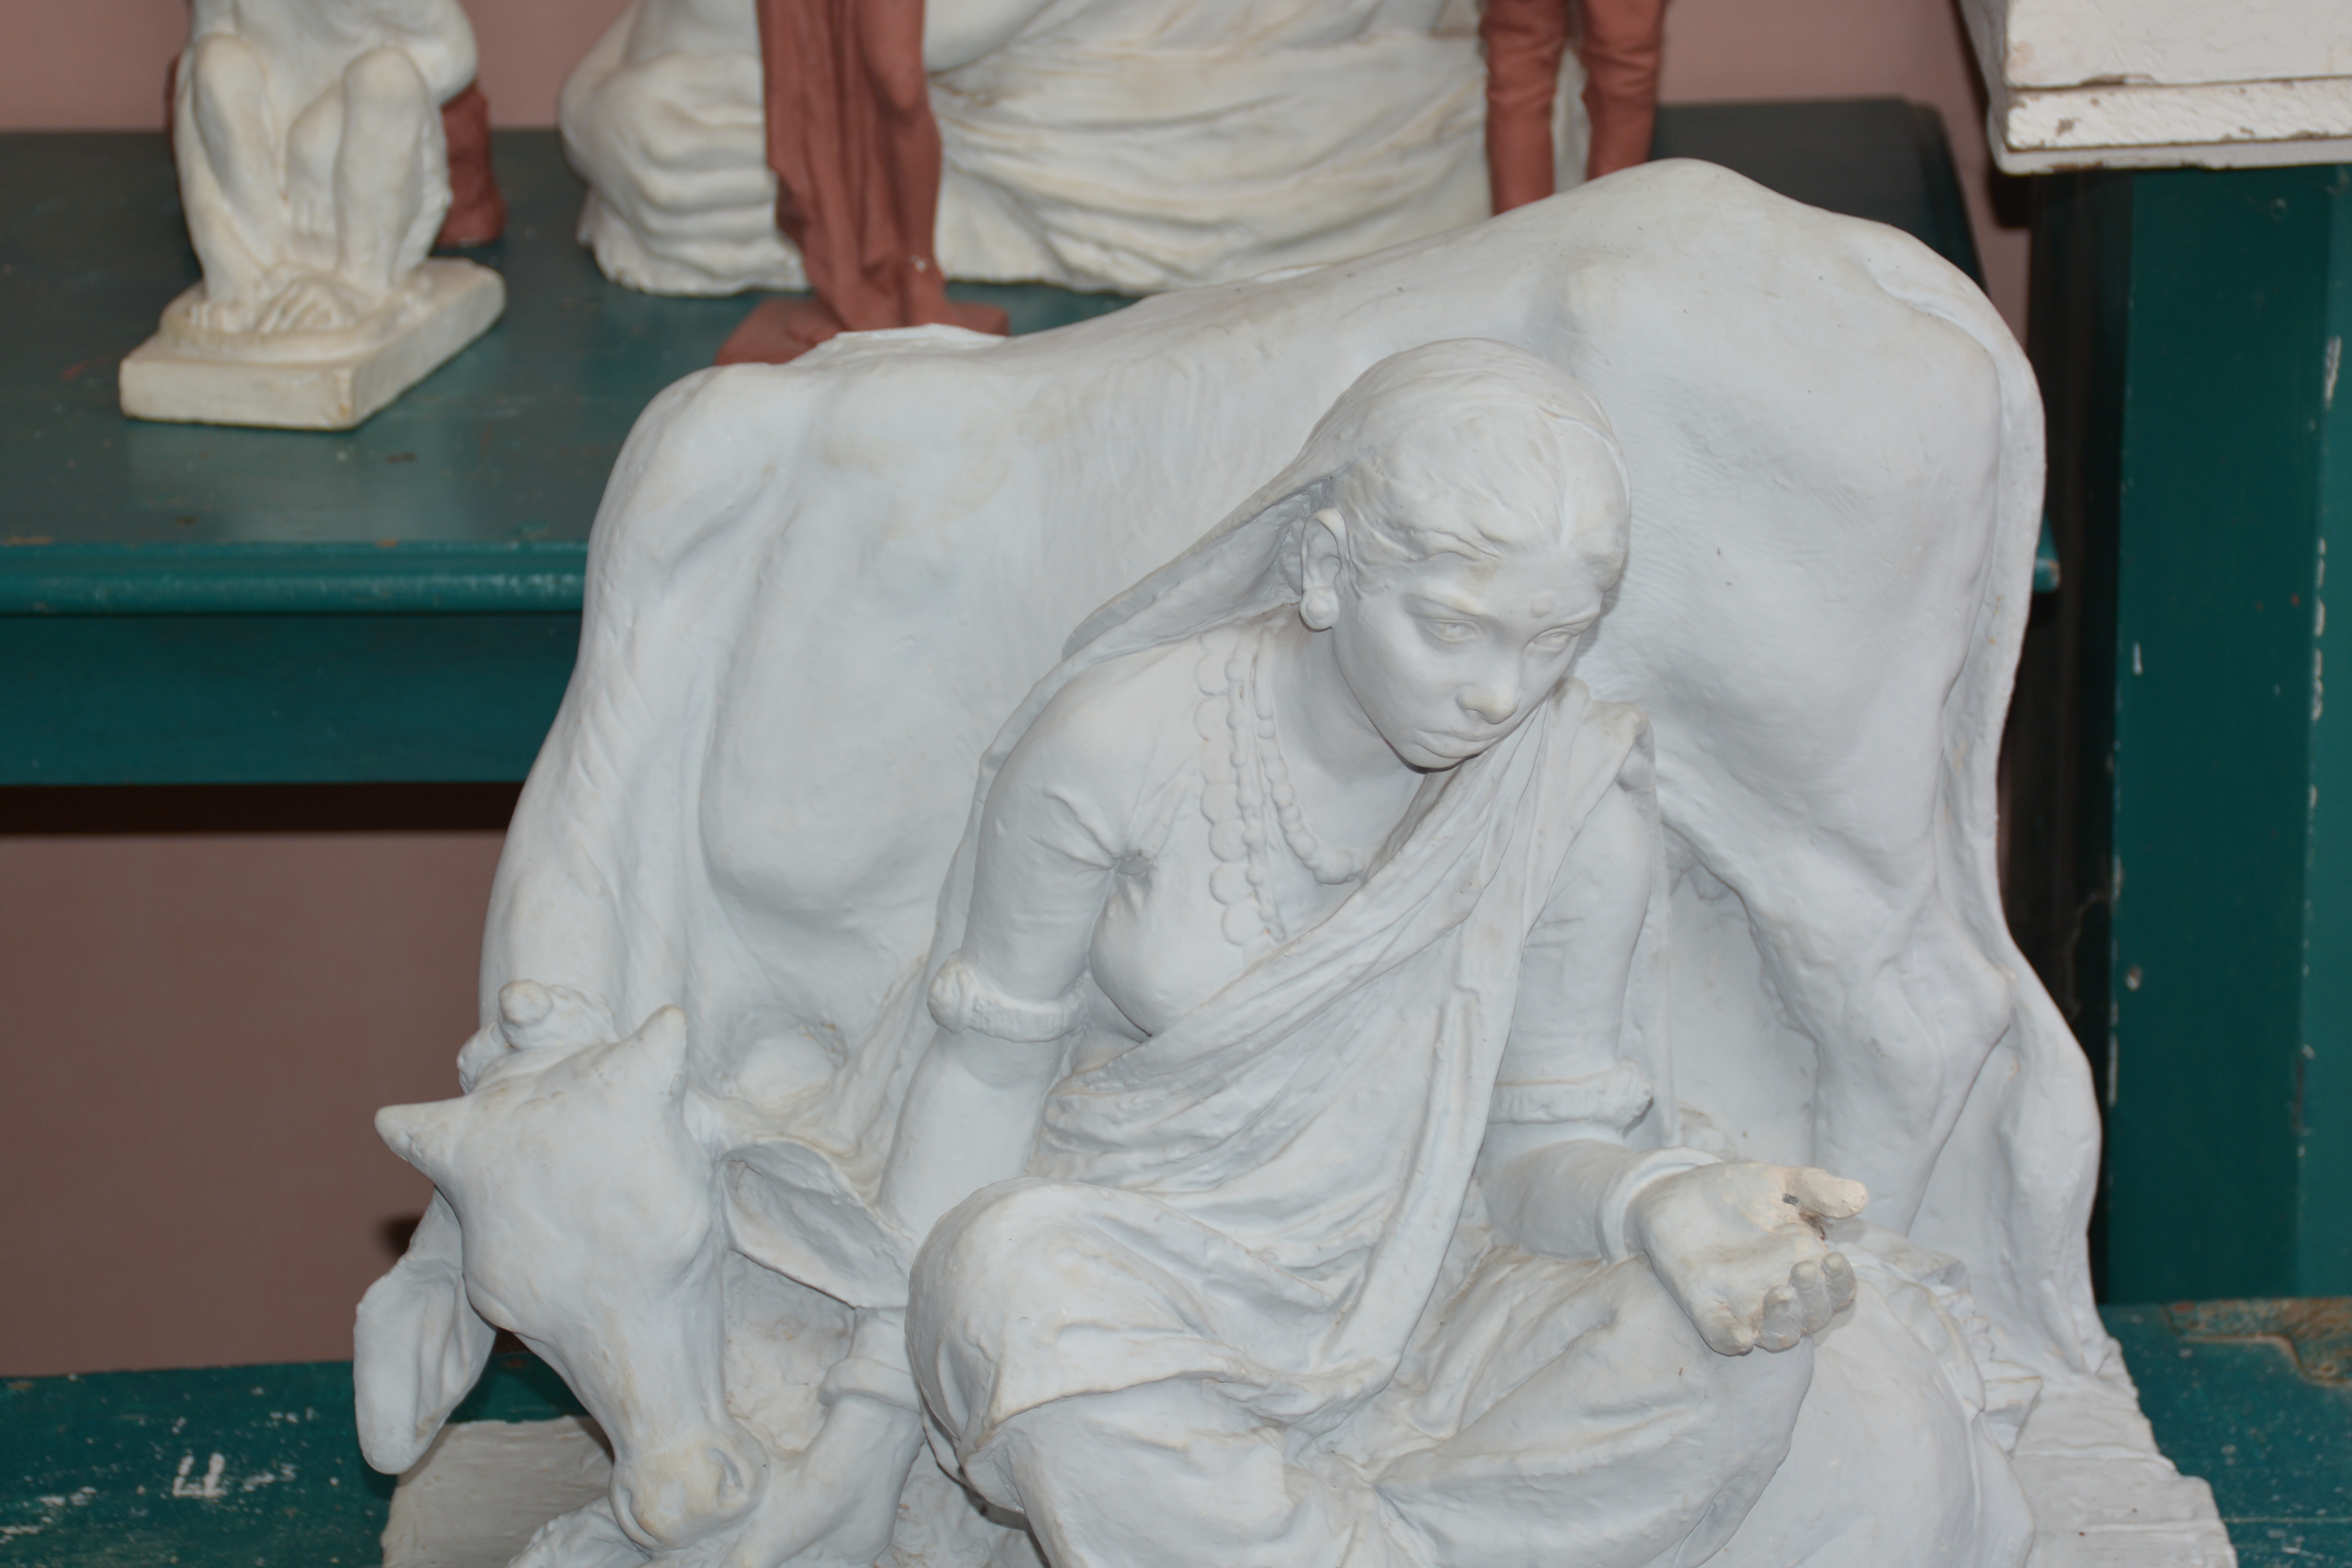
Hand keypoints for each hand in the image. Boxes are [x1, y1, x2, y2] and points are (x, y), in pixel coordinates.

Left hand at [1626, 1161, 1865, 1354]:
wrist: (1675, 1191)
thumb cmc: (1736, 1191)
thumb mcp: (1778, 1183)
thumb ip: (1817, 1189)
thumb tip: (1860, 1196)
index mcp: (1805, 1264)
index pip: (1837, 1289)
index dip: (1841, 1282)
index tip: (1833, 1258)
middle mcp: (1779, 1291)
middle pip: (1813, 1315)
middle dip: (1815, 1298)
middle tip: (1804, 1268)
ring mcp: (1741, 1302)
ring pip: (1777, 1334)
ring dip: (1784, 1322)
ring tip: (1782, 1292)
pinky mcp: (1703, 1304)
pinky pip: (1721, 1335)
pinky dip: (1731, 1339)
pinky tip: (1741, 1337)